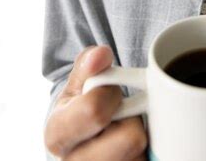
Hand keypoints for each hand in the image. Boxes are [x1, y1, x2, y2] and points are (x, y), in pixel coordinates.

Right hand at [44, 45, 147, 159]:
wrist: (82, 142)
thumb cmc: (82, 106)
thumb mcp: (79, 83)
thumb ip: (88, 64)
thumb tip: (102, 55)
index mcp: (57, 134)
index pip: (95, 110)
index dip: (112, 95)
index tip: (111, 92)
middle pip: (131, 138)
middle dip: (133, 119)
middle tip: (123, 115)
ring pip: (144, 154)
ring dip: (141, 139)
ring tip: (125, 132)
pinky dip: (148, 155)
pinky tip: (132, 149)